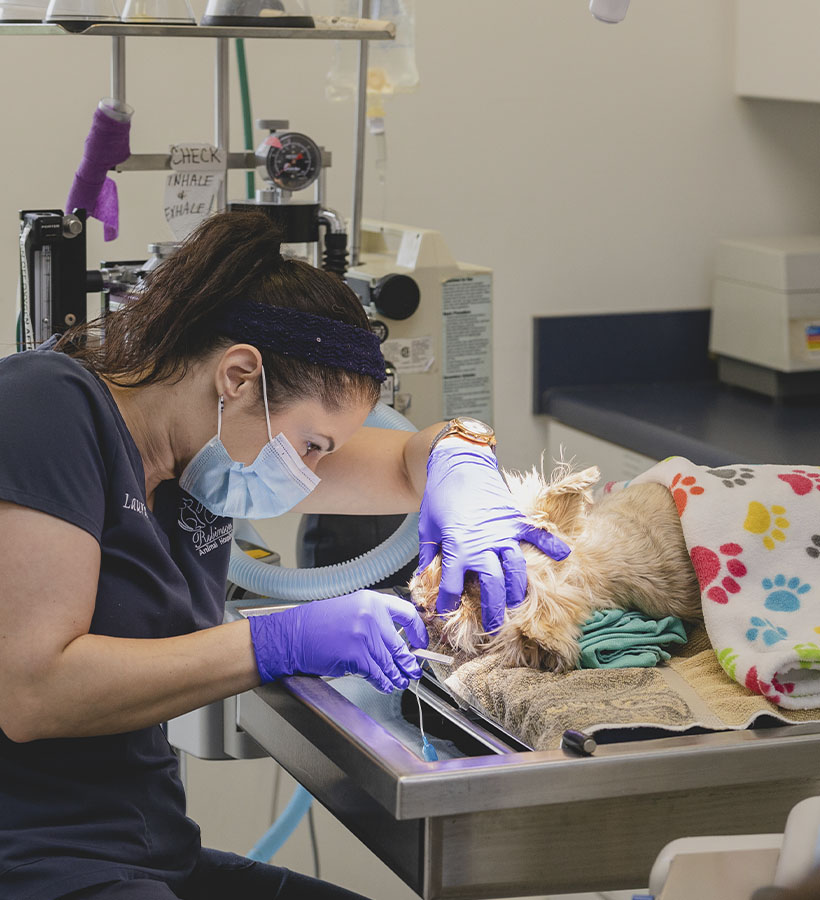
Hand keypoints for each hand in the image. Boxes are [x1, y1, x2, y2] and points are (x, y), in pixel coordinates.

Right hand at [249, 591, 427, 692]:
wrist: (293, 635)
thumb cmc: (317, 624)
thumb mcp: (350, 609)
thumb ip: (374, 620)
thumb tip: (395, 639)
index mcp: (371, 601)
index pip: (407, 613)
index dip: (418, 630)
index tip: (421, 642)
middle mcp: (371, 616)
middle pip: (399, 645)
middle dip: (408, 662)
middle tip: (413, 670)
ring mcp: (364, 636)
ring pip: (389, 663)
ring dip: (397, 676)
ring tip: (400, 681)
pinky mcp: (356, 656)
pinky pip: (377, 673)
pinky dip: (383, 682)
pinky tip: (385, 684)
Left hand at [418, 439, 570, 632]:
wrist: (457, 463)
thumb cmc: (439, 495)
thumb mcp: (427, 528)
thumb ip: (427, 557)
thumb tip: (423, 581)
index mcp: (458, 547)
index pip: (452, 586)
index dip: (447, 603)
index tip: (446, 613)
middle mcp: (484, 544)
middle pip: (492, 586)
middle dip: (494, 610)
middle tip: (494, 625)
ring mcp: (503, 532)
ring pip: (516, 569)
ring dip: (518, 590)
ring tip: (517, 605)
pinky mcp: (516, 519)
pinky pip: (537, 535)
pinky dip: (551, 545)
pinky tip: (563, 557)